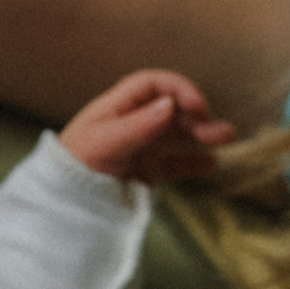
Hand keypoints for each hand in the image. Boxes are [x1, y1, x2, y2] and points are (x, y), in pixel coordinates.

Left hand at [58, 70, 236, 181]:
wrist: (63, 203)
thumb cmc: (76, 166)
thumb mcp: (104, 143)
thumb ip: (137, 126)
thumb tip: (169, 105)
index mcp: (117, 107)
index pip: (153, 85)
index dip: (177, 89)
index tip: (197, 105)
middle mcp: (132, 123)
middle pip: (171, 109)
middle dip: (195, 115)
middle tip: (215, 130)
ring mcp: (140, 147)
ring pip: (177, 135)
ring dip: (202, 134)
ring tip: (226, 137)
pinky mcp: (145, 172)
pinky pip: (175, 163)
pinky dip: (193, 162)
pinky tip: (211, 164)